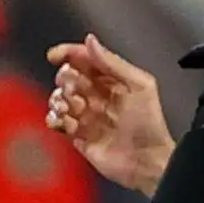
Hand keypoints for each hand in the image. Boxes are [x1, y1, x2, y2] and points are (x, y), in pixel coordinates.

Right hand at [46, 36, 174, 194]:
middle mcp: (98, 96)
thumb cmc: (149, 124)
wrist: (147, 161)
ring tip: (68, 108)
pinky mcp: (80, 137)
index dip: (69, 54)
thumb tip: (90, 41)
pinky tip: (62, 121)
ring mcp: (88, 117)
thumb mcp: (139, 85)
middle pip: (70, 78)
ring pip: (60, 100)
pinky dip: (55, 119)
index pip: (86, 60)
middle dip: (65, 80)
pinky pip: (58, 123)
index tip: (54, 56)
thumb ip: (113, 62)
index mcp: (114, 80)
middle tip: (72, 89)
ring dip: (58, 100)